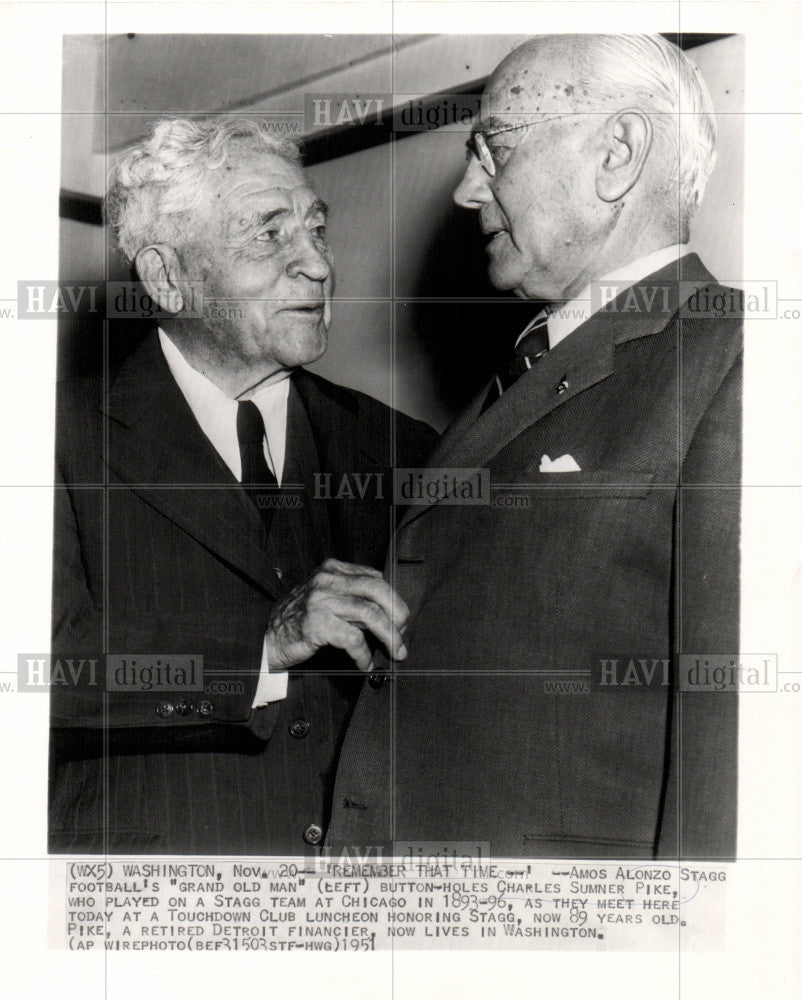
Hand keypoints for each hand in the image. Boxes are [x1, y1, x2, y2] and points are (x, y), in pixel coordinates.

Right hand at [264, 558, 409, 671]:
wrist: (266, 638)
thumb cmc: (300, 620)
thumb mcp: (326, 597)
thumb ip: (352, 595)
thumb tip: (391, 610)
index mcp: (333, 570)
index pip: (375, 578)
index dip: (394, 600)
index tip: (402, 620)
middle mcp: (328, 580)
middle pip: (377, 590)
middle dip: (398, 613)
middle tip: (405, 633)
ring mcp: (321, 600)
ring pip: (370, 614)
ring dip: (389, 636)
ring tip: (396, 652)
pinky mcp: (317, 624)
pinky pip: (353, 638)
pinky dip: (364, 653)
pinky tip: (365, 663)